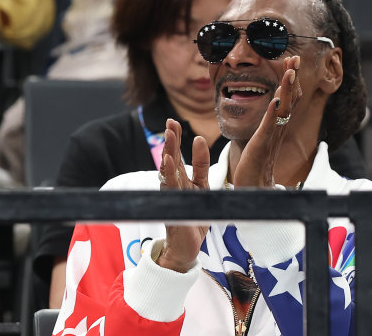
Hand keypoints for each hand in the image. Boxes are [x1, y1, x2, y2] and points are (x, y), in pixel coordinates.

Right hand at [156, 119, 209, 272]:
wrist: (186, 249)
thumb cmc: (194, 219)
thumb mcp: (203, 190)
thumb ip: (202, 169)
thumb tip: (201, 144)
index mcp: (183, 181)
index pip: (178, 156)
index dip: (177, 139)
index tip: (174, 122)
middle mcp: (174, 186)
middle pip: (171, 159)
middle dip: (171, 140)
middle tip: (169, 122)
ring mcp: (172, 197)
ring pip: (169, 170)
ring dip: (169, 152)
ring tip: (169, 135)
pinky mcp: (173, 208)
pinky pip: (171, 188)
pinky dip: (169, 173)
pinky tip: (168, 161)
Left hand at [233, 55, 301, 187]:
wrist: (255, 189)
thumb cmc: (255, 167)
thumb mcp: (263, 141)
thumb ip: (268, 127)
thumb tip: (272, 113)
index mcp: (277, 126)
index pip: (288, 98)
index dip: (291, 80)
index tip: (292, 61)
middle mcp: (278, 129)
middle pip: (290, 99)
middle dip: (292, 77)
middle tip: (295, 58)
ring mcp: (271, 136)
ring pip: (283, 108)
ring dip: (287, 89)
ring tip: (290, 71)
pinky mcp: (262, 144)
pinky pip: (270, 126)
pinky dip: (273, 112)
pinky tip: (275, 100)